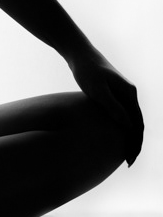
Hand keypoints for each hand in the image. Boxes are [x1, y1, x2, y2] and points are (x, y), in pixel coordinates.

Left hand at [68, 47, 143, 166]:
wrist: (78, 53)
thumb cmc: (86, 70)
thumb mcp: (98, 90)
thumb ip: (113, 107)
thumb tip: (129, 127)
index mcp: (129, 93)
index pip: (138, 124)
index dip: (135, 143)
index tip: (129, 159)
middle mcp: (129, 93)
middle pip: (137, 124)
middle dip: (134, 143)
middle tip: (127, 162)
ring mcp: (122, 93)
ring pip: (130, 120)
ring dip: (128, 137)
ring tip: (122, 154)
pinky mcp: (113, 93)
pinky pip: (121, 114)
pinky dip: (120, 127)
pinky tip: (111, 136)